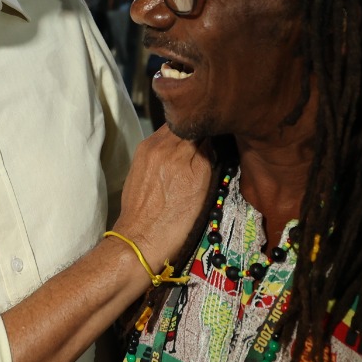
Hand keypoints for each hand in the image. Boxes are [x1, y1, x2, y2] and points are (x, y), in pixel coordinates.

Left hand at [112, 126, 213, 270]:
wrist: (140, 238)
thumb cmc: (176, 223)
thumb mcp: (203, 192)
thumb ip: (208, 158)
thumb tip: (212, 138)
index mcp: (185, 157)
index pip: (205, 127)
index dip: (214, 129)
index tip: (221, 134)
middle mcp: (165, 146)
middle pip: (188, 124)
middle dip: (199, 128)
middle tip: (208, 139)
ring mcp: (149, 148)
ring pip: (172, 128)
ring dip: (184, 132)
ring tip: (191, 146)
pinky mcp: (139, 153)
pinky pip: (160, 137)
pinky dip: (170, 140)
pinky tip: (175, 153)